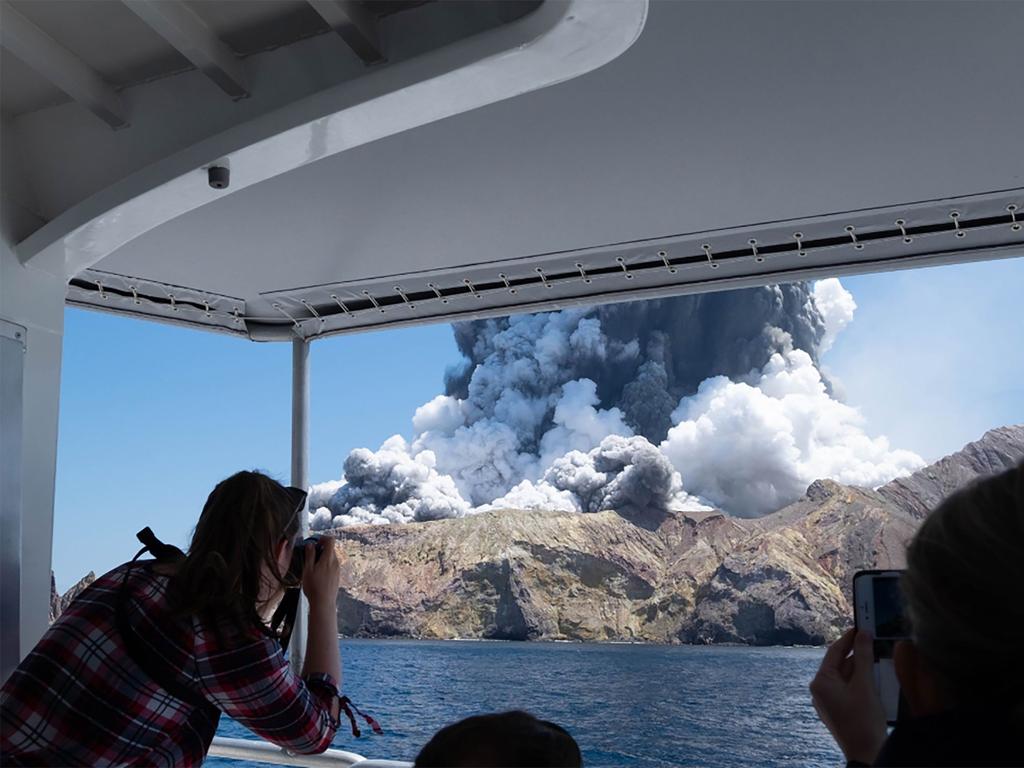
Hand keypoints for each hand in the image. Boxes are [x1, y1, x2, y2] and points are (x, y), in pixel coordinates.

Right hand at [301, 536, 340, 608]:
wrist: (324, 603)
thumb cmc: (314, 587)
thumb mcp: (308, 569)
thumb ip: (310, 555)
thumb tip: (310, 544)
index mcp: (329, 558)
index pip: (330, 540)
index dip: (322, 538)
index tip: (314, 543)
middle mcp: (335, 562)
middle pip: (331, 548)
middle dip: (320, 548)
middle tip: (310, 555)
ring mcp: (337, 569)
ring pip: (331, 557)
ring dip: (322, 557)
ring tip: (312, 566)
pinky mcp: (337, 576)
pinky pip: (332, 565)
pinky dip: (325, 564)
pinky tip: (318, 574)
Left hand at [810, 628, 886, 764]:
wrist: (867, 754)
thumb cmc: (864, 721)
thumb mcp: (865, 685)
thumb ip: (864, 657)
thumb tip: (863, 634)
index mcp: (821, 682)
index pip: (834, 652)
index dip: (849, 638)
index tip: (861, 626)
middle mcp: (820, 691)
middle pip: (840, 664)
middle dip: (857, 654)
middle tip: (873, 640)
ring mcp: (828, 702)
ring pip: (845, 677)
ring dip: (861, 669)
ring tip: (878, 658)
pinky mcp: (838, 710)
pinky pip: (848, 689)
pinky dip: (860, 682)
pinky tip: (875, 679)